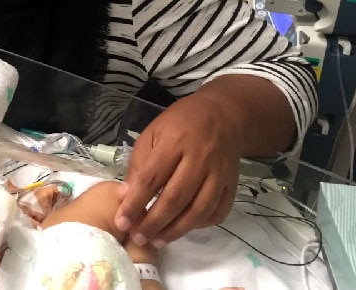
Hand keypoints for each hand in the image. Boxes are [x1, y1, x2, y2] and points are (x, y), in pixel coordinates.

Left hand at [114, 93, 241, 246]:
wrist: (223, 115)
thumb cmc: (180, 124)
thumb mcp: (152, 134)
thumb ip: (139, 164)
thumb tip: (125, 196)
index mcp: (174, 142)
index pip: (151, 179)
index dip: (135, 203)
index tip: (122, 222)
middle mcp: (200, 159)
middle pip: (175, 199)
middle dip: (154, 223)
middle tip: (139, 238)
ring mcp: (220, 173)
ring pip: (198, 210)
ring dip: (176, 230)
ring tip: (158, 240)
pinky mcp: (233, 184)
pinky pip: (218, 212)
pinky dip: (201, 225)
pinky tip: (184, 228)